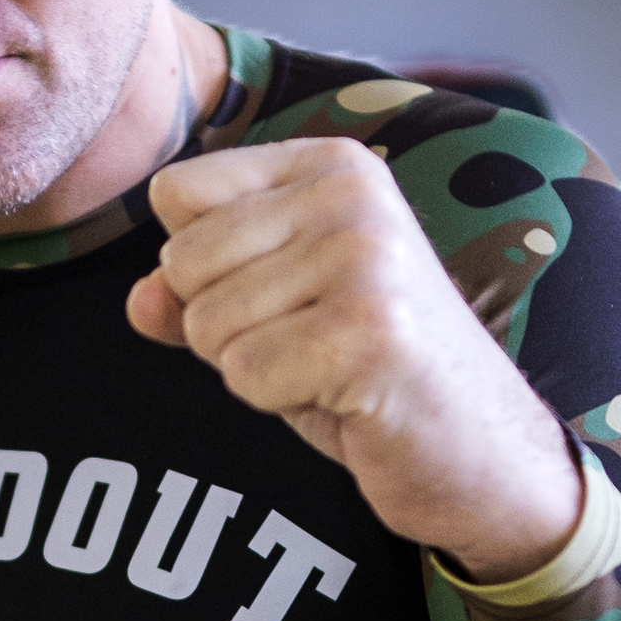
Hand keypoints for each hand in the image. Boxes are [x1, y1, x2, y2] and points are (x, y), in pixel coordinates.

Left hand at [127, 139, 582, 584]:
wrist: (482, 454)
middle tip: (310, 346)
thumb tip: (137, 301)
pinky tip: (345, 397)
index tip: (284, 297)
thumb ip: (198, 296)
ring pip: (207, 323)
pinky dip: (279, 403)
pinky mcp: (368, 333)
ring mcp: (366, 259)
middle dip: (223, 327)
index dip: (201, 268)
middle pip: (183, 262)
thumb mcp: (276, 318)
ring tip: (330, 369)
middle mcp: (351, 194)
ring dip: (254, 369)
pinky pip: (244, 374)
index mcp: (331, 166)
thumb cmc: (372, 377)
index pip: (177, 194)